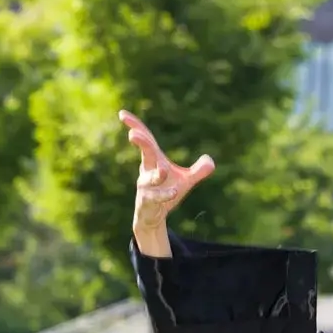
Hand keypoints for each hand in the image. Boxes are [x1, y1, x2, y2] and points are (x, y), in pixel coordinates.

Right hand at [120, 111, 213, 251]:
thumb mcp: (186, 181)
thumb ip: (198, 171)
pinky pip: (155, 197)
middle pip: (146, 154)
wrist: (153, 217)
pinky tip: (174, 191)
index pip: (146, 140)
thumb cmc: (166, 193)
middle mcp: (147, 171)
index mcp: (154, 161)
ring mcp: (145, 187)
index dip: (135, 126)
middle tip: (133, 135)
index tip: (122, 114)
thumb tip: (210, 160)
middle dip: (141, 144)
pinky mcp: (147, 202)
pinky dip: (165, 194)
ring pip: (150, 179)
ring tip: (164, 170)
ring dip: (157, 174)